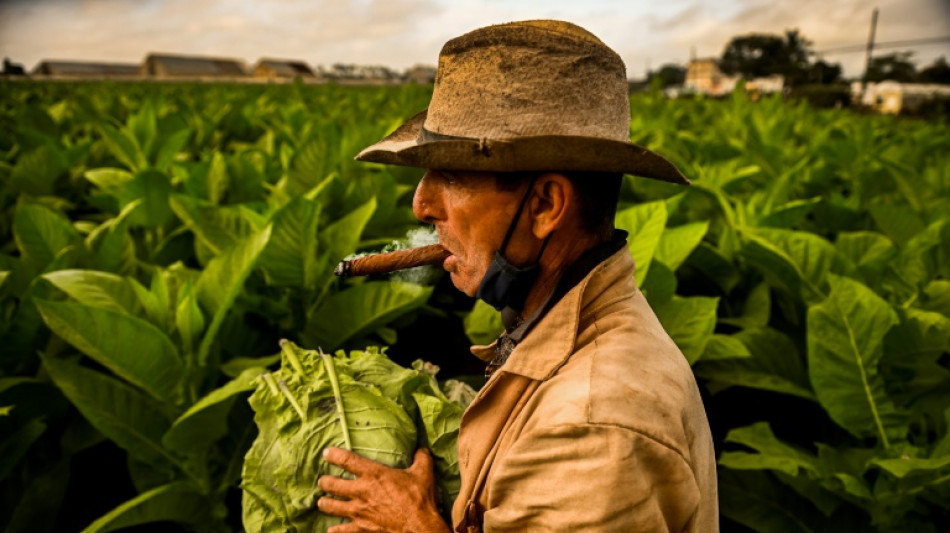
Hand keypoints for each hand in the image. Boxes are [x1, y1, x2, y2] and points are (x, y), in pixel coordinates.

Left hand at [317, 447, 451, 532]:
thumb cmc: (419, 499)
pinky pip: (341, 530)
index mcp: (374, 475)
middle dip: (325, 482)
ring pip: (331, 506)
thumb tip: (422, 448)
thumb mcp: (424, 473)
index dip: (334, 455)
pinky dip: (335, 530)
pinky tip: (331, 529)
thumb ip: (421, 457)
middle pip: (332, 484)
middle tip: (323, 481)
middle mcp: (361, 492)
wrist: (419, 527)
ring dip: (324, 503)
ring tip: (322, 502)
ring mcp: (359, 512)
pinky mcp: (361, 528)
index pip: (348, 460)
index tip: (327, 453)